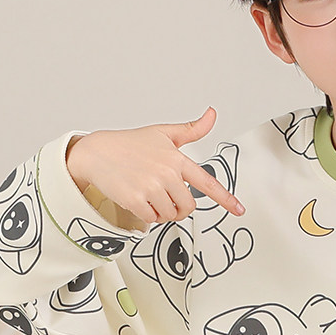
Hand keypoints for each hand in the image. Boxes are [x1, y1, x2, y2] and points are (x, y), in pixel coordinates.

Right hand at [66, 107, 244, 223]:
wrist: (96, 153)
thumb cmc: (129, 144)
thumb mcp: (163, 133)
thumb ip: (191, 129)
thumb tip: (212, 115)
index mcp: (176, 158)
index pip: (207, 181)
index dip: (225, 198)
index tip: (238, 209)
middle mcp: (166, 173)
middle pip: (188, 206)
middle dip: (178, 206)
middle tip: (164, 195)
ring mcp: (151, 187)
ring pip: (170, 214)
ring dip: (161, 211)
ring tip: (148, 194)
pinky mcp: (136, 200)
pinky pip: (152, 219)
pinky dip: (147, 215)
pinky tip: (139, 199)